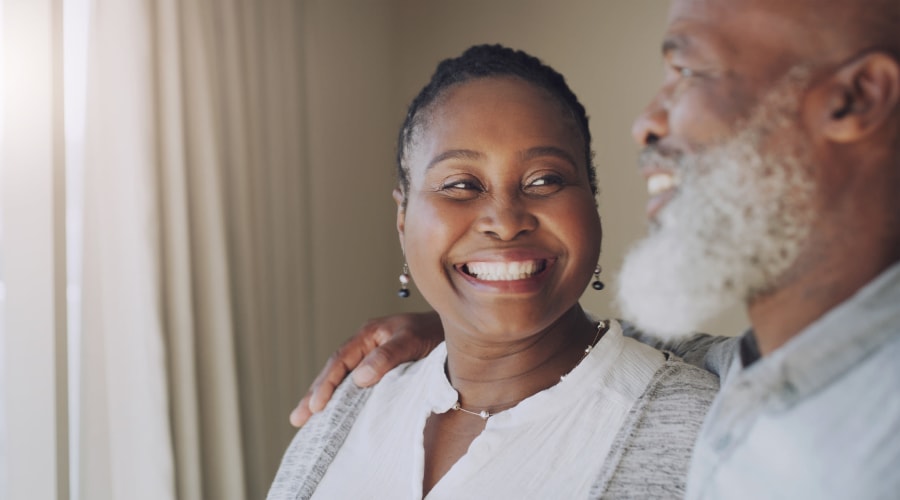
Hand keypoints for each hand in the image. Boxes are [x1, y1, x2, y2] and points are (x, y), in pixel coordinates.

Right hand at [289, 311, 443, 426]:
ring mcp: (370, 356)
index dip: (325, 384)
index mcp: (368, 334)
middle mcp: (365, 344)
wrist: (455, 331)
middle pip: (334, 371)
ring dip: (324, 398)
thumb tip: (358, 379)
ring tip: (304, 420)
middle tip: (297, 419)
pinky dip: (342, 398)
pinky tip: (334, 413)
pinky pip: (355, 384)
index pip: (340, 361)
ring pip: (342, 379)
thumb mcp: (411, 341)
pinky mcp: (380, 368)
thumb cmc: (434, 333)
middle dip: (314, 395)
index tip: (315, 406)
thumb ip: (387, 357)